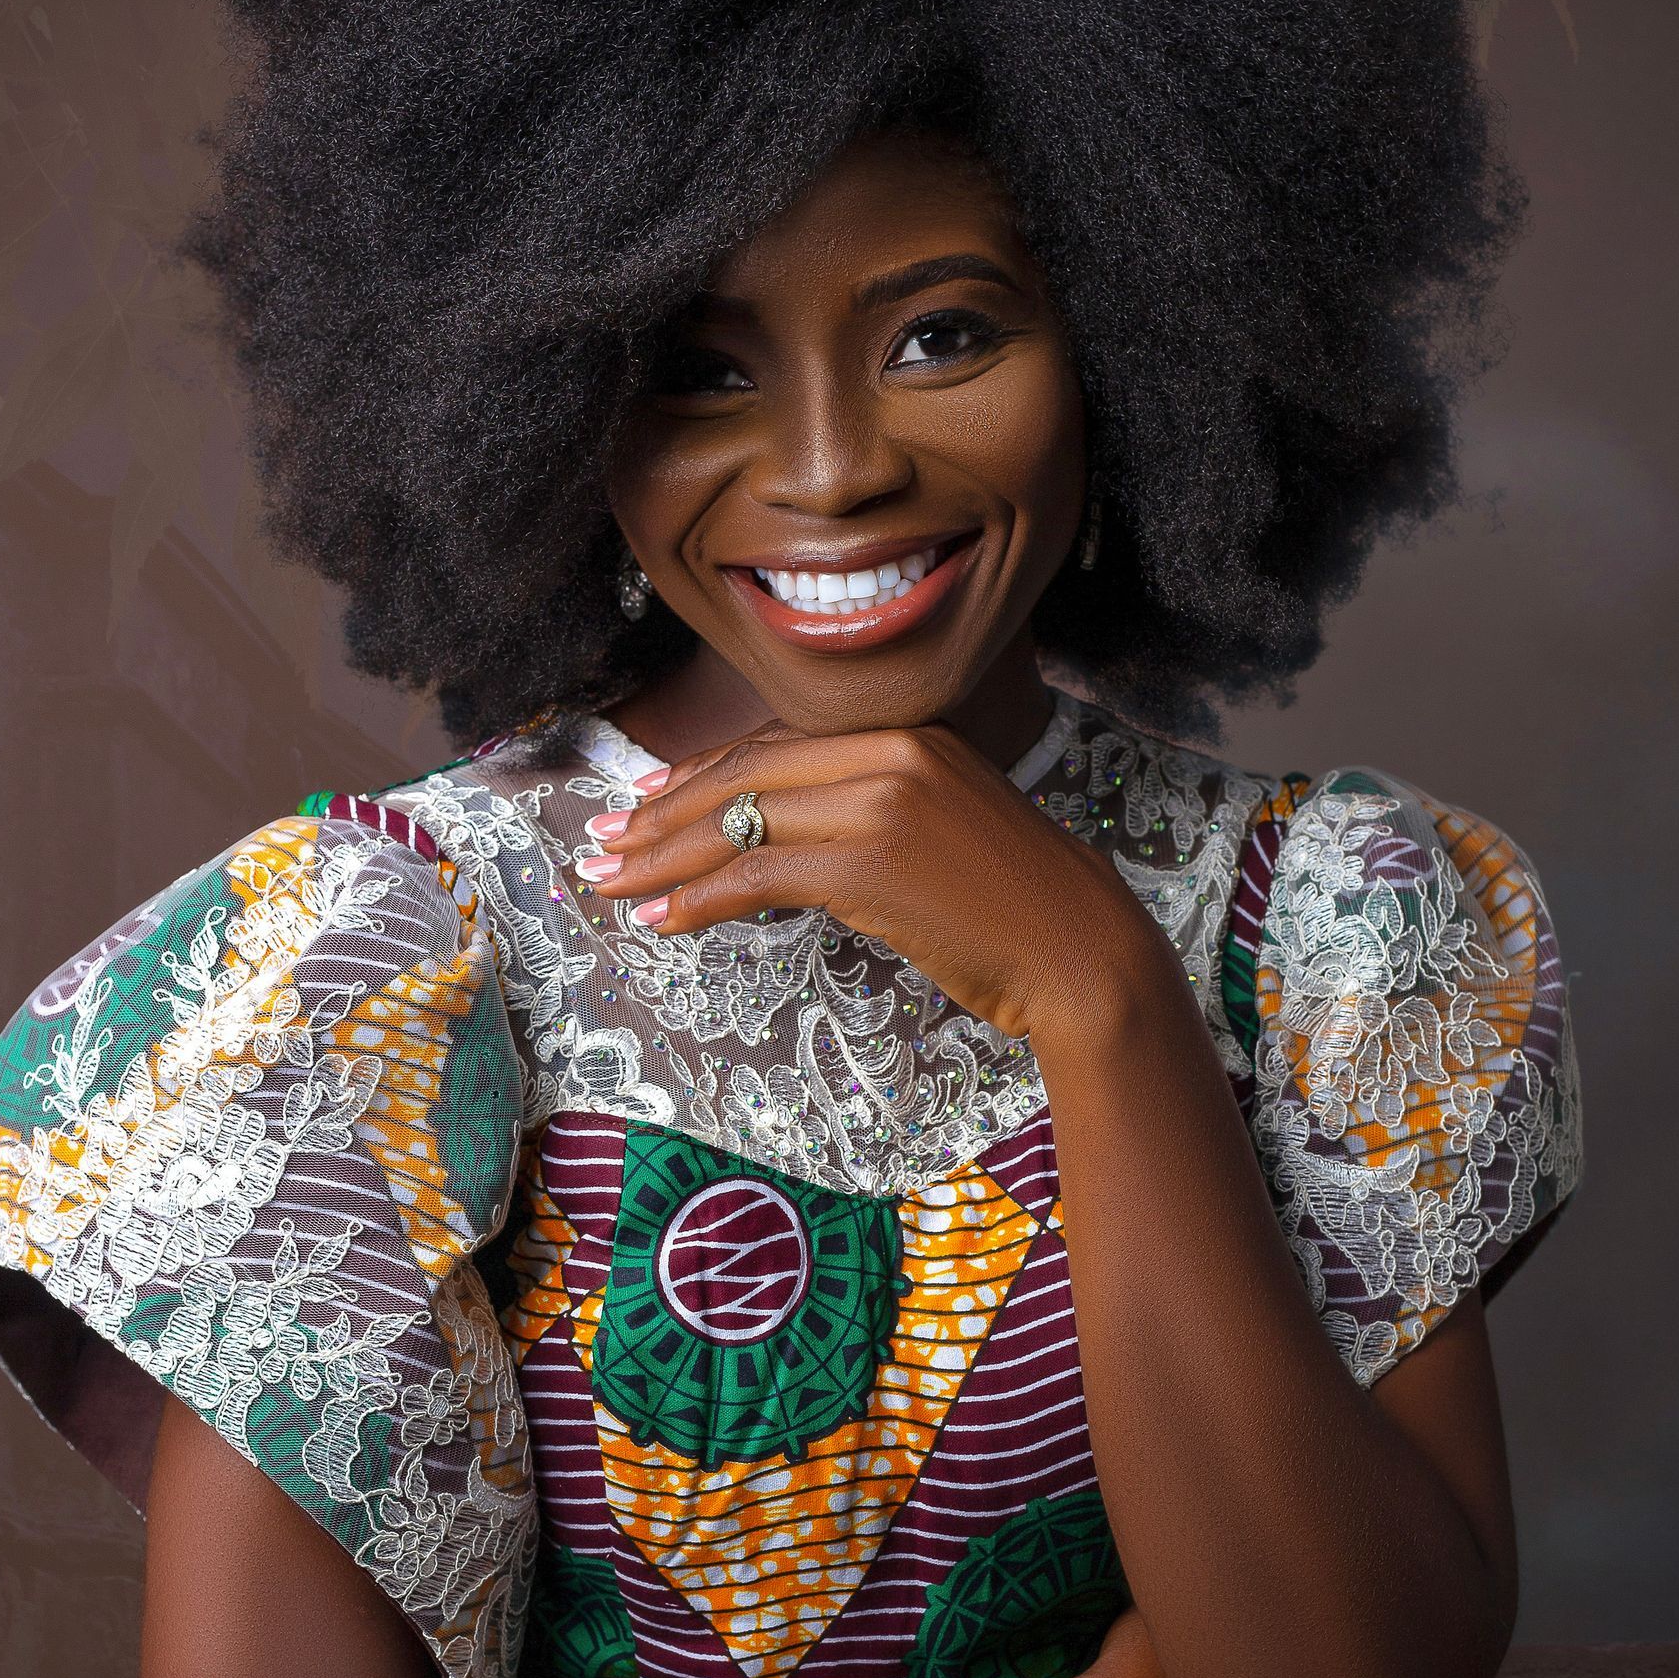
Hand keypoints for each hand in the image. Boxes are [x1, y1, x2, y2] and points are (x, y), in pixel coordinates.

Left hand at [576, 721, 1169, 1041]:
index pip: (773, 746)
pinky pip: (754, 874)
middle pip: (742, 776)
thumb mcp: (942, 825)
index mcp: (902, 732)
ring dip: (660, 857)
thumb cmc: (1012, 904)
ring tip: (607, 882)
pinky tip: (661, 919)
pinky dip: (697, 899)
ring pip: (736, 823)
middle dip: (659, 813)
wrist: (1078, 945)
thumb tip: (779, 833)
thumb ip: (870, 806)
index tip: (645, 801)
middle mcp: (886, 750)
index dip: (698, 775)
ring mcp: (876, 800)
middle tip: (600, 843)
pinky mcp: (866, 861)